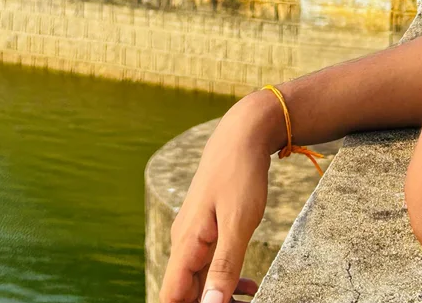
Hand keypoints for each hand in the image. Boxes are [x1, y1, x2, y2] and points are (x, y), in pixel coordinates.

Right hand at [160, 96, 280, 302]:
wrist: (242, 135)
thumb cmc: (240, 174)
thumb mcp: (239, 223)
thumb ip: (225, 266)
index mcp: (186, 243)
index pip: (171, 296)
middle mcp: (184, 242)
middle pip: (185, 293)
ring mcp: (194, 236)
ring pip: (199, 281)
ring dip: (220, 296)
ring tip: (249, 300)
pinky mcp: (207, 230)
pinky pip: (210, 265)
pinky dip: (226, 279)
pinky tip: (249, 286)